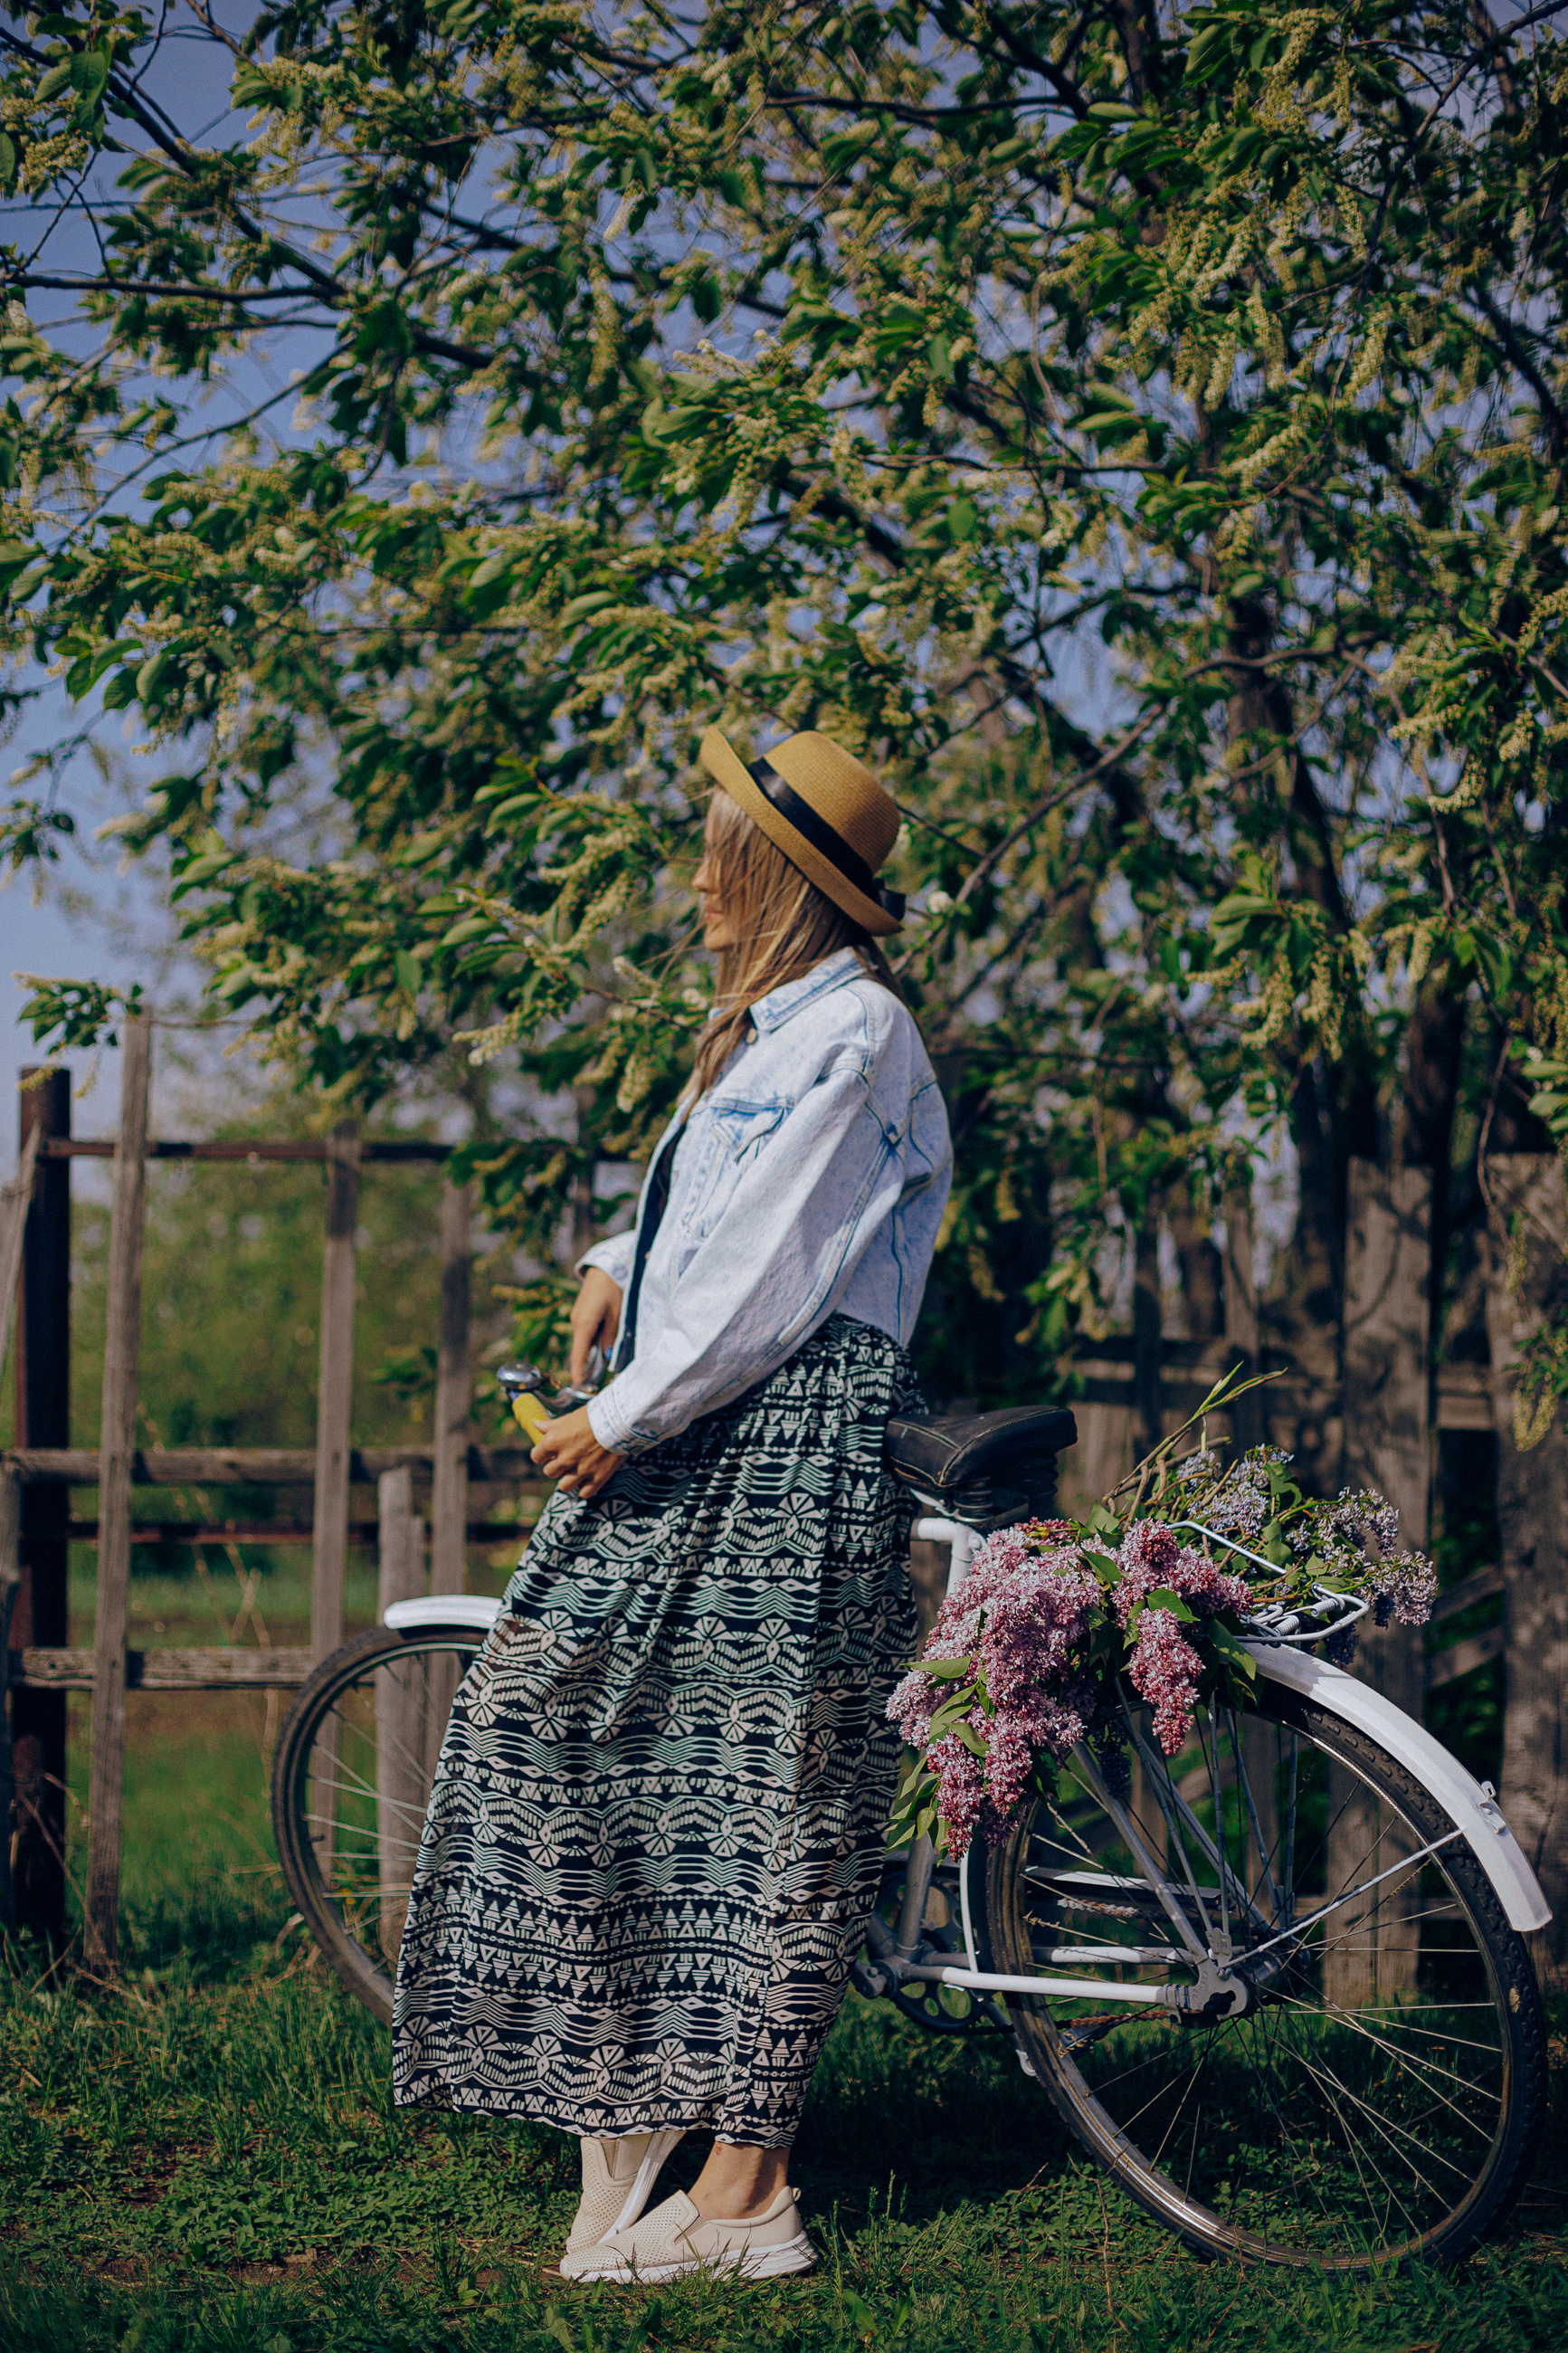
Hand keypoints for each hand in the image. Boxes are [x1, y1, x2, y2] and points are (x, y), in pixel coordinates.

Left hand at [531, 1403, 624, 1499]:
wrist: (620, 1421)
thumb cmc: (594, 1416)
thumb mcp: (570, 1417)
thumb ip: (551, 1425)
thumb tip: (536, 1425)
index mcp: (554, 1442)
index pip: (536, 1456)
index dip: (542, 1455)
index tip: (549, 1453)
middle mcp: (565, 1458)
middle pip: (549, 1472)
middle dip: (556, 1467)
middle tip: (565, 1460)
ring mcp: (581, 1470)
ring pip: (564, 1486)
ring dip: (568, 1480)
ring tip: (576, 1472)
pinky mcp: (597, 1478)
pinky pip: (584, 1493)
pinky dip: (585, 1488)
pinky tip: (589, 1479)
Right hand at [570, 1266, 622, 1384]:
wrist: (607, 1266)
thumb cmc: (614, 1288)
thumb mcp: (617, 1314)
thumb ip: (611, 1336)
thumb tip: (606, 1354)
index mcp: (584, 1323)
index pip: (578, 1353)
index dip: (578, 1370)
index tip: (578, 1385)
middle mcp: (577, 1321)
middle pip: (581, 1348)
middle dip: (588, 1363)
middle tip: (597, 1378)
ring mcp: (577, 1315)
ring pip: (584, 1339)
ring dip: (592, 1350)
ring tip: (602, 1362)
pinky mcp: (581, 1311)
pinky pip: (586, 1330)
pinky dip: (592, 1339)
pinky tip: (603, 1342)